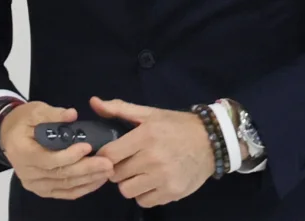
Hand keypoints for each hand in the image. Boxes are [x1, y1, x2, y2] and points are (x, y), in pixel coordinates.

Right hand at [1, 100, 113, 200]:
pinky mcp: (43, 190)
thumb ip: (53, 114)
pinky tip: (97, 180)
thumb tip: (72, 114)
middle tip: (107, 163)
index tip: (88, 147)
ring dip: (88, 180)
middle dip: (86, 169)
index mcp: (22, 152)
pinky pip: (65, 193)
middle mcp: (27, 173)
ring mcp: (35, 185)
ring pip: (65, 186)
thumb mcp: (34, 111)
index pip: (48, 160)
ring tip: (107, 171)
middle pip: (60, 175)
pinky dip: (82, 188)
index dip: (69, 156)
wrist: (9, 135)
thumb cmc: (23, 121)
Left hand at [89, 96, 216, 208]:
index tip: (111, 153)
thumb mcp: (149, 113)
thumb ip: (119, 109)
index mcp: (145, 136)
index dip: (105, 155)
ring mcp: (163, 179)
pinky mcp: (172, 193)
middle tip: (127, 162)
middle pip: (116, 175)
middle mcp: (153, 159)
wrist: (211, 141)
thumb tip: (93, 102)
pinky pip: (144, 201)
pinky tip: (151, 182)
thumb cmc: (176, 125)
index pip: (109, 155)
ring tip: (139, 173)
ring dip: (129, 183)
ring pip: (127, 191)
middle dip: (117, 169)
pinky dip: (144, 194)